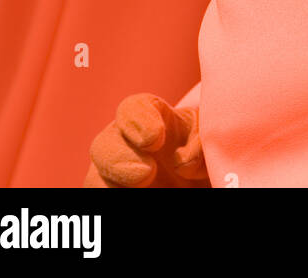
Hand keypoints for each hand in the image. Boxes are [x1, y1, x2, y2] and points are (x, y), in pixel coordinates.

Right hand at [84, 93, 208, 187]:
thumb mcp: (212, 140)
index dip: (137, 120)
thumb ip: (200, 139)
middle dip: (117, 158)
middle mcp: (129, 149)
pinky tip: (134, 197)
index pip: (131, 109)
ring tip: (140, 188)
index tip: (156, 138)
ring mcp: (121, 178)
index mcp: (154, 122)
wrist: (214, 183)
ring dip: (107, 184)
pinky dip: (109, 198)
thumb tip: (183, 162)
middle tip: (147, 173)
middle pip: (102, 146)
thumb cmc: (212, 156)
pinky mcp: (119, 195)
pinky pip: (103, 198)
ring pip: (94, 179)